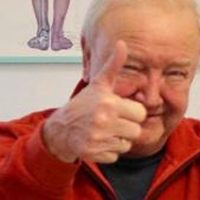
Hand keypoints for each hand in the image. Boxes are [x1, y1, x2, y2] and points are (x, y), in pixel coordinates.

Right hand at [42, 40, 146, 163]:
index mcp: (108, 103)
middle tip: (113, 122)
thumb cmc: (83, 105)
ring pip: (126, 144)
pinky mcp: (93, 154)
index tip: (121, 110)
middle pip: (135, 130)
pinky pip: (115, 156)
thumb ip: (114, 65)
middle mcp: (103, 121)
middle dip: (127, 127)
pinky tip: (98, 142)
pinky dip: (108, 151)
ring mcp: (97, 138)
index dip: (132, 112)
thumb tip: (122, 43)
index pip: (140, 113)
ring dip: (118, 140)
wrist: (60, 129)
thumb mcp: (99, 84)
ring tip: (105, 131)